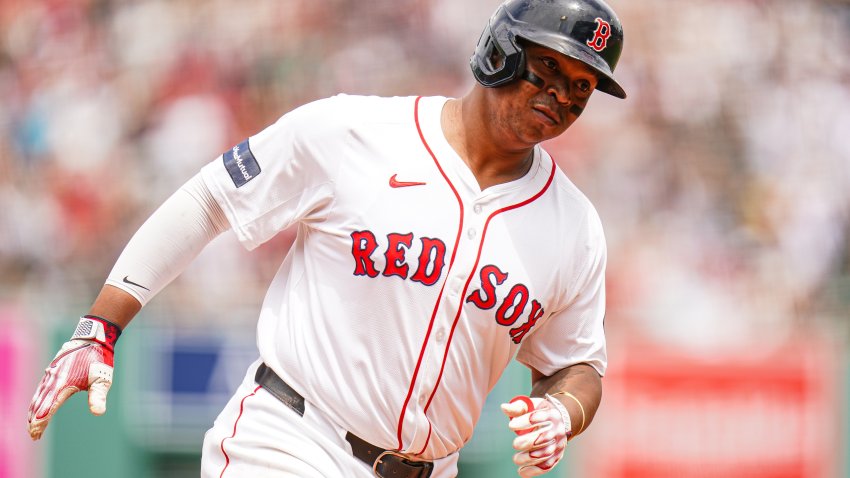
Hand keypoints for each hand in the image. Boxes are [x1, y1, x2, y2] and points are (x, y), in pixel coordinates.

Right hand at [28, 316, 121, 439]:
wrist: (93, 338)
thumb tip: (98, 413)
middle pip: (40, 403)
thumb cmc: (99, 360)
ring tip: (31, 424)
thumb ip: (98, 397)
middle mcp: (54, 379)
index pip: (48, 407)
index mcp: (64, 383)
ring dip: (33, 410)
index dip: (41, 421)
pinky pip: (41, 388)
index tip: (36, 433)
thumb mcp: (102, 379)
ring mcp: (51, 374)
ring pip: (38, 395)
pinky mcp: (52, 370)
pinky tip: (35, 406)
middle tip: (33, 435)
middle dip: (35, 420)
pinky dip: (36, 399)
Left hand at [501, 395, 570, 476]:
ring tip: (516, 459)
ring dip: (529, 458)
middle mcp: (558, 429)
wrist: (559, 421)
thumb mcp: (531, 405)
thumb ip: (517, 407)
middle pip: (545, 437)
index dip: (525, 421)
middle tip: (515, 444)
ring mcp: (559, 443)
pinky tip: (522, 471)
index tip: (511, 425)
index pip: (540, 416)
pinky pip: (548, 465)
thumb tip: (504, 408)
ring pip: (546, 453)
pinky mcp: (557, 455)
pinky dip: (534, 470)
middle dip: (528, 442)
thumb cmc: (539, 412)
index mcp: (551, 414)